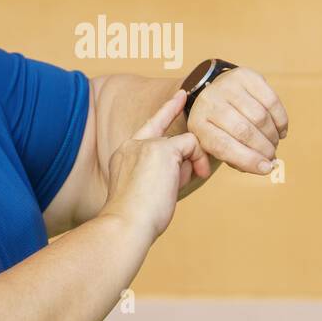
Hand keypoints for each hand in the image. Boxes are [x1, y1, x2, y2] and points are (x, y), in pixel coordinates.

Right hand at [102, 90, 211, 242]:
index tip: (179, 96)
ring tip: (178, 188)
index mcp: (124, 155)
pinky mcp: (162, 149)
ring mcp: (146, 145)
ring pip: (183, 144)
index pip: (149, 128)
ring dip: (189, 166)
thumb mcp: (146, 190)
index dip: (166, 111)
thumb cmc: (136, 218)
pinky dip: (197, 160)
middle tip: (193, 158)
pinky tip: (195, 175)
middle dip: (186, 157)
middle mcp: (132, 145)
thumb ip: (162, 173)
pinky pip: (191, 145)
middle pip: (171, 140)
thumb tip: (189, 165)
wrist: (126, 224)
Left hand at [186, 67, 288, 174]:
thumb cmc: (217, 124)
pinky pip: (271, 100)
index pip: (223, 146)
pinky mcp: (245, 75)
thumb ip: (232, 159)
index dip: (248, 160)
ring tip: (274, 143)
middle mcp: (209, 102)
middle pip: (244, 131)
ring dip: (272, 135)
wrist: (212, 89)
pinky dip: (280, 119)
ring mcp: (227, 86)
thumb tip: (262, 168)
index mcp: (198, 124)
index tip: (265, 169)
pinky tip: (280, 129)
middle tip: (272, 157)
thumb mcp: (213, 143)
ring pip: (259, 116)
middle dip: (263, 148)